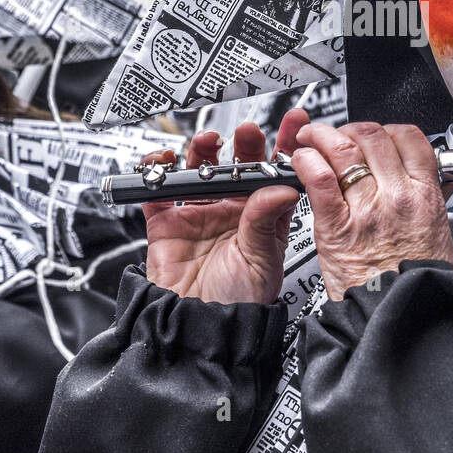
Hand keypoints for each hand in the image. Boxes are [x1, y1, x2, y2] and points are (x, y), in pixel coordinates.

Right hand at [142, 109, 307, 305]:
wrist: (199, 329)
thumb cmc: (237, 303)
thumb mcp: (260, 259)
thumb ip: (264, 220)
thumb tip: (281, 186)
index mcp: (261, 217)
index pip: (276, 174)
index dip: (286, 147)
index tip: (297, 123)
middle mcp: (231, 211)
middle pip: (237, 165)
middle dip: (244, 143)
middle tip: (248, 132)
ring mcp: (198, 214)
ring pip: (199, 170)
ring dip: (203, 150)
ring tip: (209, 143)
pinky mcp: (166, 222)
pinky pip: (157, 189)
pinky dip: (155, 171)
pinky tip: (164, 161)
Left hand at [290, 122, 452, 299]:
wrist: (401, 315)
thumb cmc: (418, 284)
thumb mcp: (439, 234)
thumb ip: (428, 203)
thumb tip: (425, 183)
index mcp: (424, 195)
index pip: (408, 138)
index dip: (387, 129)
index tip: (375, 135)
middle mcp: (397, 196)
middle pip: (373, 136)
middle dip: (351, 129)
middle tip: (339, 135)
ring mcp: (367, 209)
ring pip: (343, 149)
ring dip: (323, 136)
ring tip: (311, 138)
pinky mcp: (337, 227)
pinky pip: (320, 179)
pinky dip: (307, 161)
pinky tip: (301, 160)